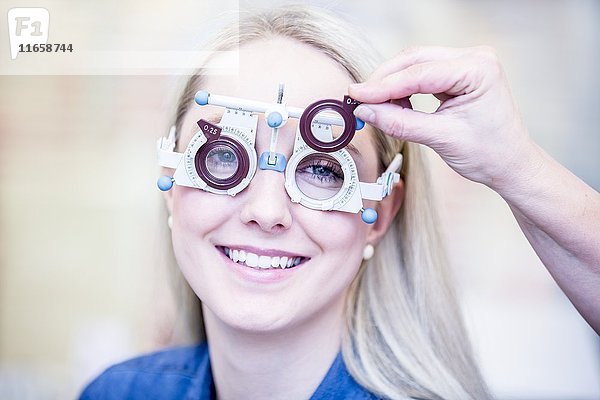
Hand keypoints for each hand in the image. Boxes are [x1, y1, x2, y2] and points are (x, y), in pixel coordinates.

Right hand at [349, 46, 539, 195]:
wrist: (510, 164)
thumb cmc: (489, 153)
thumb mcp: (440, 139)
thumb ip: (400, 122)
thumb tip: (365, 111)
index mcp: (477, 69)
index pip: (419, 74)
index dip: (383, 86)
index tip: (356, 96)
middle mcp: (474, 58)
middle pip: (414, 60)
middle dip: (384, 81)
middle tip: (359, 100)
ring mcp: (466, 64)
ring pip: (415, 65)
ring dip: (391, 84)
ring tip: (375, 107)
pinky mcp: (457, 74)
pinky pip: (422, 74)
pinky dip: (403, 89)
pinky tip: (394, 105)